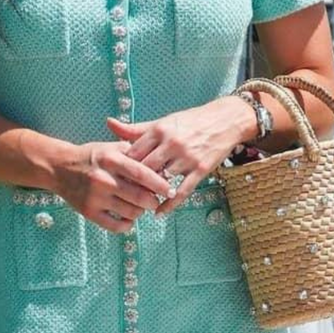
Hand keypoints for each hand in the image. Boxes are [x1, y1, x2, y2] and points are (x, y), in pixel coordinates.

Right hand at [53, 140, 173, 233]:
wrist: (60, 167)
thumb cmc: (92, 156)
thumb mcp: (111, 147)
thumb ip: (135, 154)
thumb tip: (160, 167)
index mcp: (111, 160)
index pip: (143, 174)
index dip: (160, 184)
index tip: (170, 190)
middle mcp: (103, 179)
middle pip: (140, 197)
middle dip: (153, 201)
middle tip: (155, 200)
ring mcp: (95, 198)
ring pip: (131, 213)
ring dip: (141, 212)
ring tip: (139, 206)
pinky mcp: (89, 213)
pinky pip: (116, 226)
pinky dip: (127, 224)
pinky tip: (128, 217)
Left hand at [105, 97, 254, 215]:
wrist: (225, 120)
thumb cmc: (190, 121)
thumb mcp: (163, 122)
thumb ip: (136, 128)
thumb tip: (109, 123)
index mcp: (160, 130)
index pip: (134, 152)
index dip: (123, 166)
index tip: (116, 176)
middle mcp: (172, 143)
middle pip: (145, 169)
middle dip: (134, 182)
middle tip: (124, 194)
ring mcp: (187, 158)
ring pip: (162, 181)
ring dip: (150, 193)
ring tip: (139, 203)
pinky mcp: (201, 170)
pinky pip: (182, 191)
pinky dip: (169, 204)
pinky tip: (159, 212)